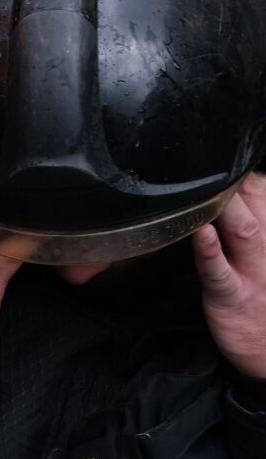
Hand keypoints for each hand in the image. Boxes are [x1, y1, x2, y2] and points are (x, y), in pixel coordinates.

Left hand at [195, 174, 265, 378]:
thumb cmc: (263, 294)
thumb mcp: (263, 253)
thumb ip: (252, 221)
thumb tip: (233, 189)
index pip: (263, 192)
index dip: (243, 175)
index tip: (223, 162)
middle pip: (256, 204)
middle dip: (233, 183)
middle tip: (208, 165)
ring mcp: (254, 273)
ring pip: (243, 230)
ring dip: (225, 206)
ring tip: (209, 188)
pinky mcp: (231, 296)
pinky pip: (219, 271)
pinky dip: (209, 250)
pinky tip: (200, 233)